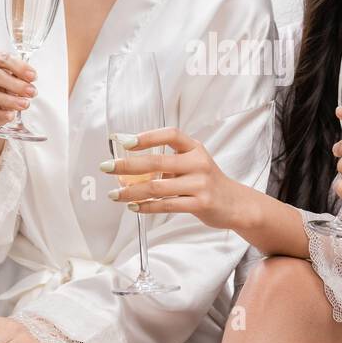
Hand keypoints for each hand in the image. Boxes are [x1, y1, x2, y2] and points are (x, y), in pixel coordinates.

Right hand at [0, 48, 36, 129]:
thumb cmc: (1, 84)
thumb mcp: (11, 75)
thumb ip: (19, 74)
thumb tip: (30, 79)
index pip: (3, 57)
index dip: (19, 67)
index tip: (33, 77)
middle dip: (16, 85)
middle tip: (31, 92)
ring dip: (9, 100)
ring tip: (24, 105)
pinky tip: (10, 115)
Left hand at [101, 127, 243, 230]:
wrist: (235, 204)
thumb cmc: (207, 182)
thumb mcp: (192, 165)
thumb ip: (167, 164)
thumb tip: (129, 168)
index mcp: (194, 148)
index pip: (170, 135)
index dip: (147, 136)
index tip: (124, 141)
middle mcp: (198, 163)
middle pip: (157, 162)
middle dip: (127, 165)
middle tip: (106, 167)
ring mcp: (200, 184)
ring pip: (157, 187)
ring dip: (131, 191)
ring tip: (114, 194)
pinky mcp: (200, 204)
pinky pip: (166, 205)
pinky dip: (147, 206)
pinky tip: (134, 207)